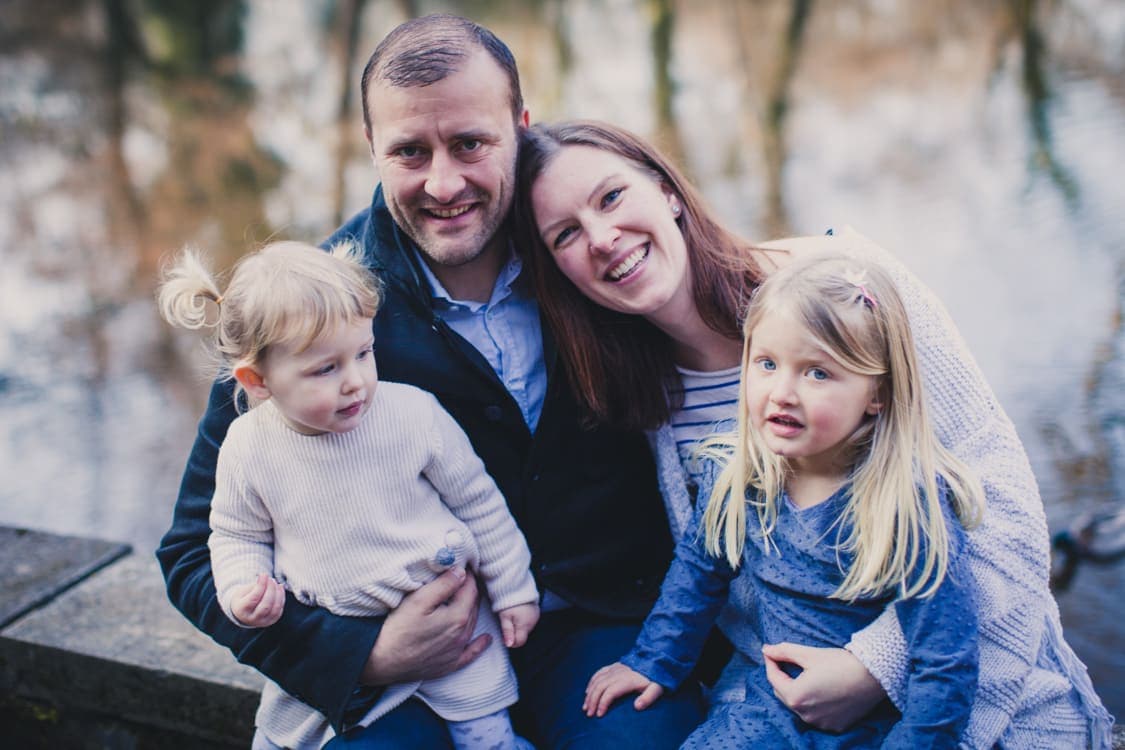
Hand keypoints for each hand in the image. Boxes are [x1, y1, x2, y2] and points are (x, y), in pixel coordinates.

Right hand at [230, 572, 285, 626]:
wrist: (242, 612)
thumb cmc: (243, 598)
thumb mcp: (242, 591)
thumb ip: (254, 586)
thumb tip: (267, 579)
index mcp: (241, 610)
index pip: (254, 598)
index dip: (261, 585)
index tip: (264, 574)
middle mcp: (252, 619)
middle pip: (266, 605)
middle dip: (271, 589)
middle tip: (271, 579)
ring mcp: (263, 622)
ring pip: (275, 608)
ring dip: (278, 593)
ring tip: (275, 582)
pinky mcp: (271, 620)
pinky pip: (279, 609)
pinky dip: (281, 596)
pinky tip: (279, 587)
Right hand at [361, 567, 486, 685]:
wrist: (381, 662)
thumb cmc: (397, 629)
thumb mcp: (419, 600)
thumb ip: (444, 585)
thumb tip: (462, 572)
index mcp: (458, 617)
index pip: (470, 589)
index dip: (468, 574)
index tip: (464, 564)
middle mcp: (462, 635)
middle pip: (473, 606)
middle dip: (470, 590)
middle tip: (464, 578)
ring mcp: (456, 652)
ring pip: (472, 625)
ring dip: (472, 609)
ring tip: (468, 597)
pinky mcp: (448, 665)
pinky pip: (471, 653)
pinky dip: (480, 645)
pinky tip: (486, 640)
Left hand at [498, 602, 539, 647]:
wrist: (517, 587)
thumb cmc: (509, 601)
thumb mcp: (505, 617)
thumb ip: (507, 632)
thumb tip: (509, 645)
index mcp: (525, 625)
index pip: (520, 642)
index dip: (511, 642)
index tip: (504, 637)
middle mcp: (532, 623)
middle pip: (523, 636)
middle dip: (514, 634)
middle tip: (506, 625)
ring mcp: (535, 618)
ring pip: (526, 630)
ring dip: (519, 628)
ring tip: (512, 619)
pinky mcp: (536, 613)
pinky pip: (529, 623)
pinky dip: (523, 622)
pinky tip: (518, 616)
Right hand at [583, 662, 664, 717]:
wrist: (656, 659)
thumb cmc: (657, 677)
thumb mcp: (657, 688)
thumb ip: (648, 698)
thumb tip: (637, 707)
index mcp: (627, 680)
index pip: (610, 692)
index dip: (602, 703)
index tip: (599, 715)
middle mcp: (618, 673)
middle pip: (600, 686)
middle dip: (592, 701)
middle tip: (589, 714)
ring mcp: (615, 668)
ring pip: (597, 680)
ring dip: (589, 694)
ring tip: (586, 707)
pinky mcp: (614, 666)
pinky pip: (598, 673)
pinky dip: (591, 682)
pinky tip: (588, 691)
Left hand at [762, 642, 885, 731]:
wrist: (874, 676)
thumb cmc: (840, 663)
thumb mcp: (809, 654)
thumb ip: (784, 652)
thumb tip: (766, 649)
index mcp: (795, 696)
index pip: (773, 678)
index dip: (771, 663)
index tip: (771, 652)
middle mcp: (805, 715)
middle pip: (784, 694)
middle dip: (782, 678)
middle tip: (786, 663)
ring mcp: (820, 723)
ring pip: (799, 707)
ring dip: (797, 693)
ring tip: (805, 677)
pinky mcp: (835, 726)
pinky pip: (816, 716)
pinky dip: (814, 704)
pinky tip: (821, 691)